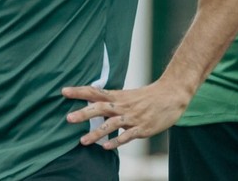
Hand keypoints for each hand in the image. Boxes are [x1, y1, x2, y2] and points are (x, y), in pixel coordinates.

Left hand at [62, 81, 191, 148]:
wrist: (173, 95)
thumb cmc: (150, 97)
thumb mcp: (129, 96)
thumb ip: (112, 101)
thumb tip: (93, 103)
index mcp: (119, 97)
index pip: (96, 92)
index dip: (80, 92)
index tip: (64, 91)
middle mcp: (123, 106)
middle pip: (100, 108)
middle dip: (84, 114)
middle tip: (68, 118)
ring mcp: (133, 118)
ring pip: (112, 125)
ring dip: (96, 133)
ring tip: (82, 141)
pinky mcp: (142, 128)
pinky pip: (127, 136)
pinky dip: (116, 141)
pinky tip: (106, 147)